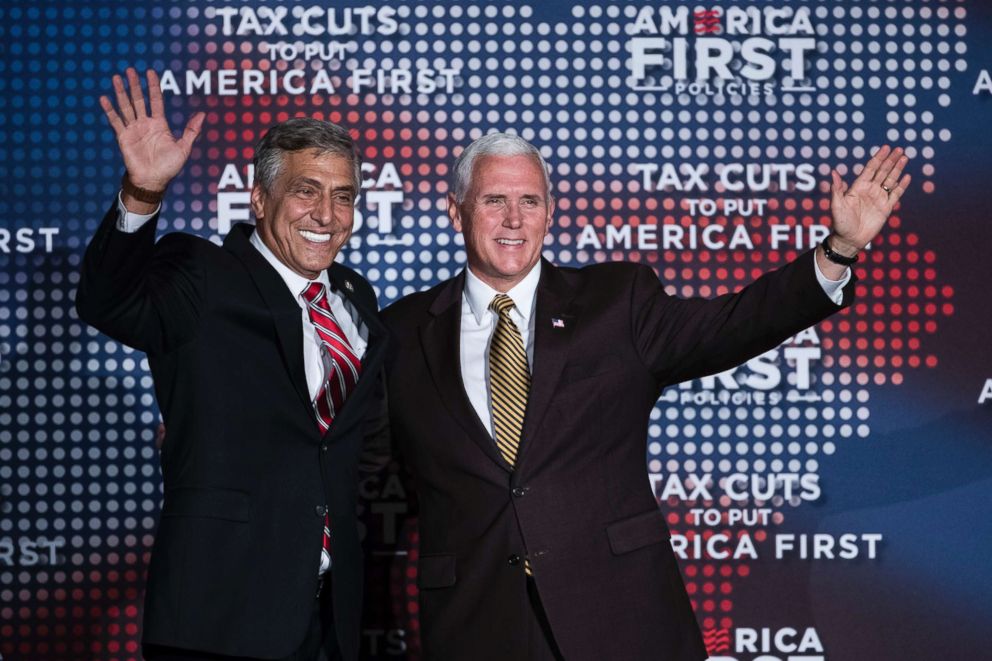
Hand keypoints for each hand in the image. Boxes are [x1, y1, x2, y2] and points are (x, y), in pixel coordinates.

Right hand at [99, 67, 204, 192]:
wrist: (153, 181)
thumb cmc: (169, 167)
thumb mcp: (184, 148)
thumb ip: (192, 131)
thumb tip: (202, 114)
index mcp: (159, 124)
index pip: (156, 100)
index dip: (154, 87)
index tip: (151, 72)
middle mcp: (145, 124)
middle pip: (139, 100)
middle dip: (135, 85)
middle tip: (130, 70)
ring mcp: (133, 129)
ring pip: (126, 107)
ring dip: (121, 92)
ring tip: (116, 78)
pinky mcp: (123, 137)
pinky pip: (115, 121)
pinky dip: (110, 110)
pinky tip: (104, 99)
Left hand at [828, 145, 910, 254]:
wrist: (849, 240)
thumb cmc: (840, 223)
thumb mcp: (837, 206)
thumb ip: (837, 189)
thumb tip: (833, 172)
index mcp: (858, 187)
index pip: (870, 169)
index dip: (878, 158)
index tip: (885, 147)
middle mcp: (870, 190)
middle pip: (883, 171)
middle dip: (890, 160)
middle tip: (899, 149)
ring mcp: (878, 198)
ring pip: (891, 180)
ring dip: (898, 169)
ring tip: (904, 158)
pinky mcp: (886, 208)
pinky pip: (895, 195)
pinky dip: (902, 186)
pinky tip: (907, 177)